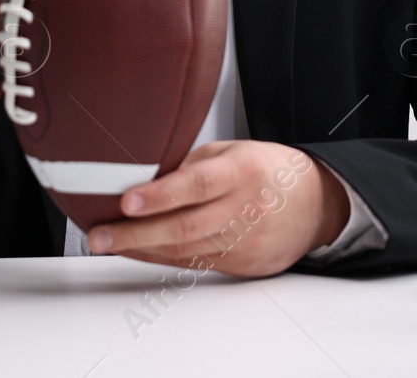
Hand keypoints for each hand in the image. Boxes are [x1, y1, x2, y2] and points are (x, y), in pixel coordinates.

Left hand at [86, 140, 350, 276]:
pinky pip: (195, 264)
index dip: (159, 196)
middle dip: (136, 234)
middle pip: (185, 227)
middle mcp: (244, 209)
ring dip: (142, 249)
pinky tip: (140, 251)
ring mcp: (245, 242)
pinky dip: (163, 258)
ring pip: (185, 251)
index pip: (196, 185)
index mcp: (243, 171)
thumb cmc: (269, 171)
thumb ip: (194, 165)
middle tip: (100, 235)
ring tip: (108, 243)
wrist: (316, 205)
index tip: (127, 202)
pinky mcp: (243, 265)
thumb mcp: (234, 151)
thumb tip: (147, 180)